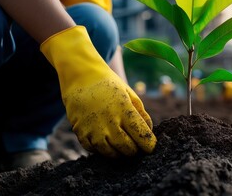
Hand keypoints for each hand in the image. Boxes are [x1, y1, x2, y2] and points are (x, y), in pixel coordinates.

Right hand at [41, 26, 156, 156]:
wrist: (81, 77)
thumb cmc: (109, 85)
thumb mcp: (130, 94)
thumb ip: (142, 114)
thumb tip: (149, 132)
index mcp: (124, 110)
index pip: (142, 136)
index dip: (149, 145)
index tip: (150, 146)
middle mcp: (109, 122)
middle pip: (127, 148)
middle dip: (135, 150)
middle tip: (136, 147)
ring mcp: (93, 129)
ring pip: (111, 153)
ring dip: (119, 153)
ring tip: (122, 146)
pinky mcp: (81, 133)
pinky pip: (94, 151)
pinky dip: (103, 150)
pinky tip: (107, 142)